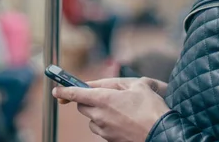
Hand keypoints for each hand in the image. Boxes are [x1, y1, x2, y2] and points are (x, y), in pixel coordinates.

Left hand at [53, 77, 169, 141]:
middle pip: (82, 106)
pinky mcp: (110, 140)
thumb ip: (118, 83)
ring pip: (92, 119)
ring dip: (98, 113)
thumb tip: (106, 85)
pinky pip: (102, 129)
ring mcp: (104, 130)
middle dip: (87, 100)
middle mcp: (100, 115)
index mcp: (104, 99)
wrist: (163, 133)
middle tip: (102, 96)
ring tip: (118, 109)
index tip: (56, 90)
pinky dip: (106, 124)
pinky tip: (122, 121)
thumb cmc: (151, 108)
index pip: (76, 93)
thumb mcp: (138, 86)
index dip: (64, 91)